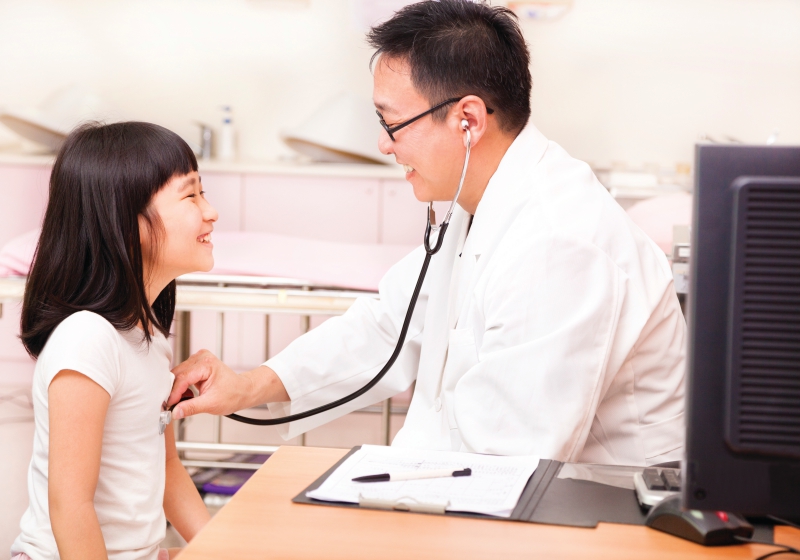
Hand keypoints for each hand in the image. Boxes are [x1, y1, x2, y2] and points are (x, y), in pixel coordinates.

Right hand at [168, 350, 288, 418]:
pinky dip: (182, 386)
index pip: (182, 378)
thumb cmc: (233, 394)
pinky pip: (183, 374)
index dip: (174, 393)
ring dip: (177, 389)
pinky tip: (188, 395)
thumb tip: (175, 412)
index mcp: (206, 364)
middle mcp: (202, 357)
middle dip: (173, 391)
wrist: (243, 390)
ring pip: (178, 374)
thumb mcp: (211, 404)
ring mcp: (199, 359)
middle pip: (177, 374)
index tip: (168, 405)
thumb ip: (190, 408)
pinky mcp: (197, 364)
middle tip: (170, 406)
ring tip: (183, 401)